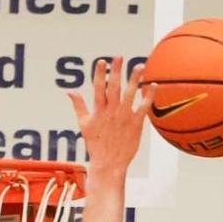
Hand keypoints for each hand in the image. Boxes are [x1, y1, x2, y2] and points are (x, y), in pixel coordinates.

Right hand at [68, 55, 150, 178]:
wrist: (109, 164)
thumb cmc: (96, 145)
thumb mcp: (84, 125)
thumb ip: (78, 106)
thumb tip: (69, 92)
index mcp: (98, 111)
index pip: (98, 88)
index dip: (100, 74)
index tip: (102, 61)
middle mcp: (111, 112)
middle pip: (114, 87)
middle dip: (116, 71)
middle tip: (119, 57)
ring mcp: (124, 117)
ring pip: (130, 94)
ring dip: (135, 79)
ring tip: (140, 66)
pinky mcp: (136, 124)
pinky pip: (144, 107)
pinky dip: (149, 96)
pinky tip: (153, 85)